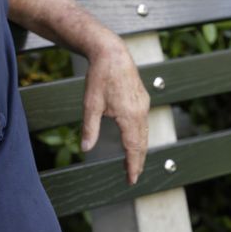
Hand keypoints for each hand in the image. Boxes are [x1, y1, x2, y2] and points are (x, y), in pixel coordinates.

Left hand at [80, 38, 150, 184]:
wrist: (111, 52)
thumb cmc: (99, 77)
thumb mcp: (90, 104)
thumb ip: (90, 128)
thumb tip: (85, 148)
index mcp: (129, 116)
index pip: (133, 148)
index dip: (133, 166)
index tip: (131, 179)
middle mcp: (140, 111)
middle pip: (142, 143)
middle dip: (138, 161)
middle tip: (132, 176)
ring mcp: (143, 104)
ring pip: (145, 133)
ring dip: (139, 149)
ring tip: (132, 161)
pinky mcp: (142, 97)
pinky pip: (144, 122)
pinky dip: (141, 135)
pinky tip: (134, 138)